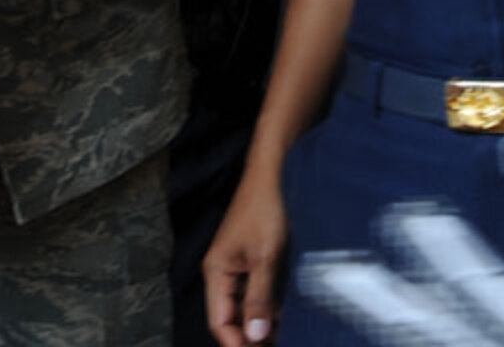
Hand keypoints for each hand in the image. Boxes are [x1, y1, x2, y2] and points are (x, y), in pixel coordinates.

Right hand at [204, 168, 286, 345]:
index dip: (236, 342)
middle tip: (277, 344)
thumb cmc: (265, 209)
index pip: (219, 321)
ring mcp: (238, 266)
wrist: (274, 174)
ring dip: (262, 322)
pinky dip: (269, 305)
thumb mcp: (265, 257)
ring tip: (284, 335)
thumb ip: (259, 298)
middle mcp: (223, 272)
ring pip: (246, 306)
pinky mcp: (253, 260)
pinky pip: (257, 292)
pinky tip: (287, 315)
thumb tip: (255, 336)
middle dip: (250, 335)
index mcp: (216, 272)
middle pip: (231, 316)